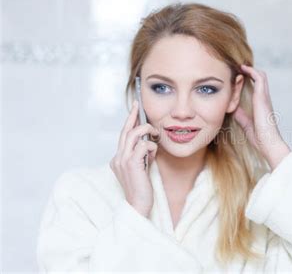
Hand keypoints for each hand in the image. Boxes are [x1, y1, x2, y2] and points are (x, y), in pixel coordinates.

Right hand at [109, 100, 158, 217]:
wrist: (139, 205)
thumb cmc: (142, 188)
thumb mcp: (141, 167)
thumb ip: (141, 155)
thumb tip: (148, 143)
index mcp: (118, 158)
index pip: (123, 135)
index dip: (129, 121)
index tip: (135, 110)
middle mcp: (118, 157)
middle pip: (125, 131)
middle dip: (133, 116)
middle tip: (139, 105)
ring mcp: (123, 160)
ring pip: (133, 134)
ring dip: (146, 130)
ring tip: (155, 134)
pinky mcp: (132, 164)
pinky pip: (143, 145)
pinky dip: (151, 147)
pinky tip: (154, 154)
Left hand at [232, 64, 290, 170]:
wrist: (268, 144)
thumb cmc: (260, 138)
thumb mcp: (246, 125)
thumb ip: (241, 116)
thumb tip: (233, 109)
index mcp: (262, 105)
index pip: (257, 87)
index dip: (249, 79)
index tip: (239, 75)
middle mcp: (264, 99)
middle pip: (260, 78)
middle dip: (250, 71)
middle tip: (238, 66)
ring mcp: (264, 97)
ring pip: (261, 75)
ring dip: (250, 69)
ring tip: (239, 64)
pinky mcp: (262, 97)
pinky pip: (259, 78)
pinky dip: (251, 71)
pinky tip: (243, 69)